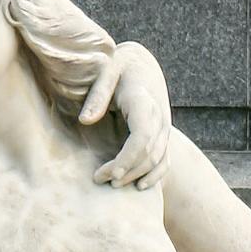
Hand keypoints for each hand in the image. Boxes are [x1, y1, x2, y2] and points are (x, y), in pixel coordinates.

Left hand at [83, 38, 172, 189]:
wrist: (143, 64)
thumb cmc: (119, 66)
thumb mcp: (107, 70)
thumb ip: (97, 94)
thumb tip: (85, 120)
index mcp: (144, 101)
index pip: (143, 136)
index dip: (128, 158)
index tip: (110, 173)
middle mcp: (159, 116)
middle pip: (149, 153)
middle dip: (126, 170)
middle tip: (99, 179)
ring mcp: (164, 128)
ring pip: (158, 159)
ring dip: (137, 175)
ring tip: (112, 184)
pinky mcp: (163, 135)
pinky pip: (165, 159)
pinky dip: (155, 175)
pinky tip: (139, 186)